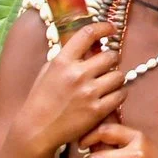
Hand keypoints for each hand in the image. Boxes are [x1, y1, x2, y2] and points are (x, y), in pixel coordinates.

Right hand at [19, 22, 123, 151]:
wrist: (37, 129)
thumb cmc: (41, 99)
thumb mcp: (48, 71)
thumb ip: (67, 58)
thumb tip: (88, 46)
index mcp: (62, 61)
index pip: (88, 34)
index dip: (104, 27)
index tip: (111, 29)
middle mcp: (77, 74)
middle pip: (110, 56)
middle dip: (111, 59)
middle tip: (107, 65)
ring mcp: (89, 92)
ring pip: (119, 75)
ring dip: (116, 78)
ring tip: (108, 83)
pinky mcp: (98, 110)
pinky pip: (120, 95)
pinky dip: (118, 94)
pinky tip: (110, 96)